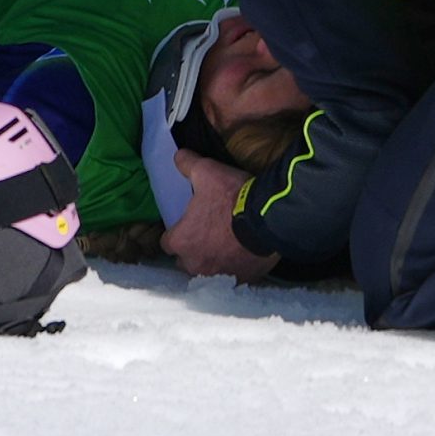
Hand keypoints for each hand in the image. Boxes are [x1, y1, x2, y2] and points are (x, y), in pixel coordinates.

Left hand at [161, 150, 279, 281]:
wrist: (267, 219)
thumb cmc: (231, 197)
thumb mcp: (207, 172)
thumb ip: (188, 164)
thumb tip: (177, 155)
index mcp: (182, 241)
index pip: (167, 243)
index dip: (176, 233)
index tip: (186, 225)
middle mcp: (195, 263)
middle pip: (185, 261)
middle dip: (192, 251)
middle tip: (206, 234)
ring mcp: (219, 274)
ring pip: (207, 271)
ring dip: (212, 261)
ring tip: (224, 246)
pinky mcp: (241, 279)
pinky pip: (232, 276)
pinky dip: (235, 268)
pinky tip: (242, 254)